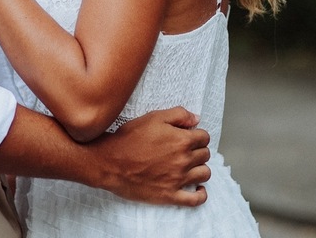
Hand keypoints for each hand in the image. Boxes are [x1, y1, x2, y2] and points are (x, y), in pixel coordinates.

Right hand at [87, 107, 210, 205]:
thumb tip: (197, 119)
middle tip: (186, 150)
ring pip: (204, 174)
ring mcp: (178, 179)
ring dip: (200, 168)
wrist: (110, 162)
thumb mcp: (153, 118)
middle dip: (198, 150)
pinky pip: (195, 199)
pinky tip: (197, 189)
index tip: (189, 137)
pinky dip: (201, 194)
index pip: (204, 137)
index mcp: (182, 140)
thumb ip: (178, 115)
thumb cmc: (129, 138)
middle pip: (205, 154)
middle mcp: (184, 160)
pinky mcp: (170, 195)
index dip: (197, 135)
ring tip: (190, 166)